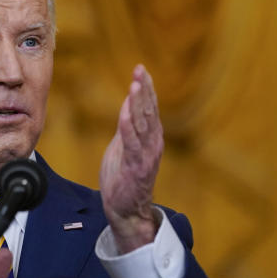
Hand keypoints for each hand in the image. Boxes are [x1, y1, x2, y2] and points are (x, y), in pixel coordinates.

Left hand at [99, 64, 163, 252]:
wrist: (125, 208)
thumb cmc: (124, 176)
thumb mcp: (125, 145)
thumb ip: (128, 126)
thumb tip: (128, 103)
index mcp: (151, 136)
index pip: (150, 107)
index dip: (146, 88)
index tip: (141, 69)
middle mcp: (153, 143)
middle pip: (149, 111)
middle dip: (144, 89)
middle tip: (140, 70)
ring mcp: (146, 155)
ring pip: (143, 124)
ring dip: (139, 104)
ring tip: (136, 85)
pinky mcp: (136, 167)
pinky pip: (132, 143)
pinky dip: (129, 126)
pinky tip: (126, 112)